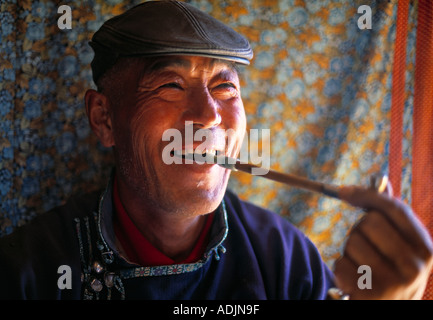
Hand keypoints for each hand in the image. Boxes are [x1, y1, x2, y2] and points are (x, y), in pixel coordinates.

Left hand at [333, 184, 432, 298]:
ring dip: (351, 251)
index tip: (344, 191)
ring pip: (352, 242)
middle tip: (368, 246)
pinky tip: (356, 280)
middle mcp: (414, 266)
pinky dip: (342, 269)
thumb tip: (381, 182)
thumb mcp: (403, 246)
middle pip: (369, 222)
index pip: (395, 209)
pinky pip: (341, 264)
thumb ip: (392, 216)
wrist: (391, 308)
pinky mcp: (368, 295)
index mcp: (426, 249)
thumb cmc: (393, 270)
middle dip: (361, 230)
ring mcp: (392, 283)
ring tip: (363, 266)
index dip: (367, 195)